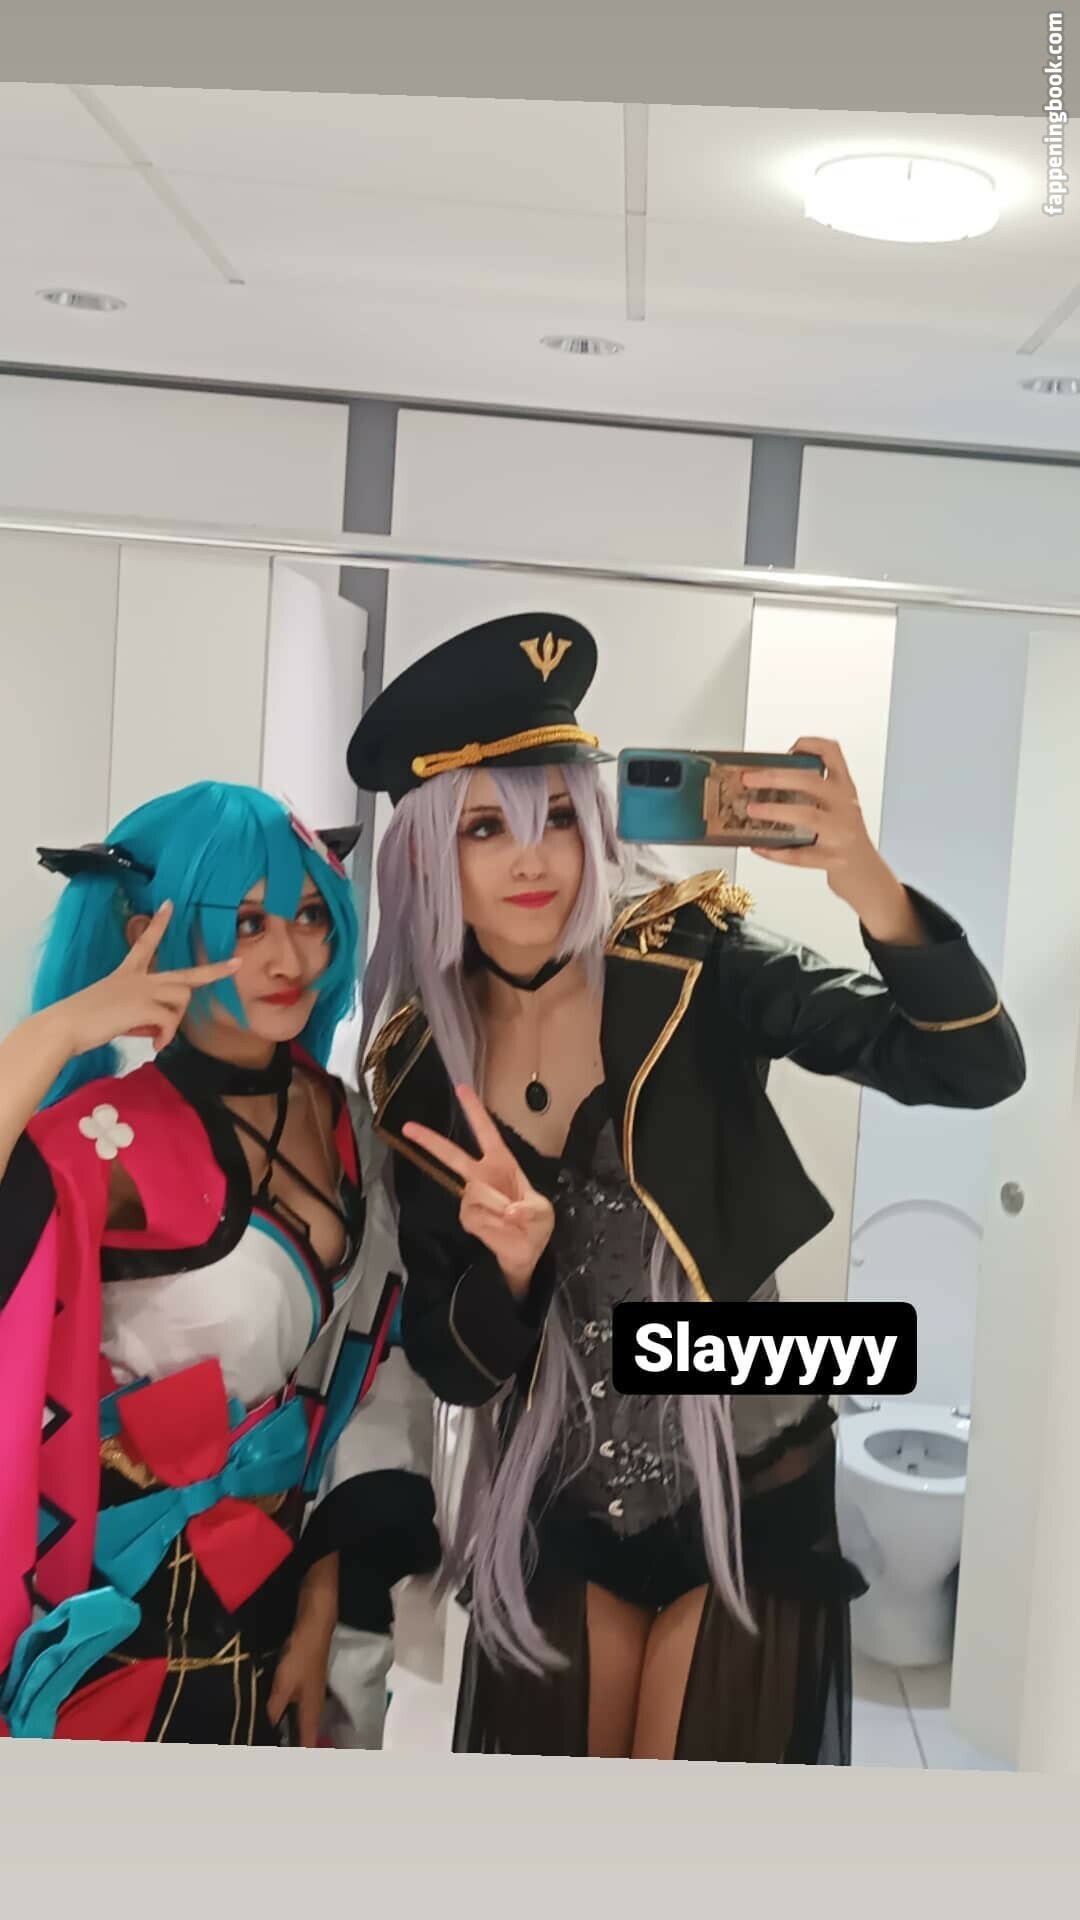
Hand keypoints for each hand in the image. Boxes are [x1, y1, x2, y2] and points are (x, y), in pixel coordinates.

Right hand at [52, 902, 240, 1058]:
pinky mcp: (144, 1006)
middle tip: (235, 964)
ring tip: (158, 1039)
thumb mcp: (113, 1010)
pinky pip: (170, 1022)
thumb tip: (155, 1029)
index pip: (146, 942)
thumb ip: (136, 1013)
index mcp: (127, 973)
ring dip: (174, 1024)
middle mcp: (138, 977)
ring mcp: (143, 990)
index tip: (170, 904)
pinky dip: (166, 1037)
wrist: (65, 1026)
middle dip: (213, 970)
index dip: (159, 924)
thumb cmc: (82, 1021)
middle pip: (185, 974)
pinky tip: (155, 1046)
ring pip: (181, 1001)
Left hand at [267, 1554, 337, 1746]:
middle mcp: (311, 1705)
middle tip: (269, 1759)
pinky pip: (288, 1706)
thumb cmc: (301, 1656)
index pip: (308, 1744)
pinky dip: (279, 1715)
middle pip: (303, 1735)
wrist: (314, 1623)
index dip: (300, 1760)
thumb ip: (273, 1710)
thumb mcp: (284, 1685)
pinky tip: (265, 1713)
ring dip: (284, 1732)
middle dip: (291, 1748)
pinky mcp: (298, 1681)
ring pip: (295, 1721)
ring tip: (264, 1741)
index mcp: (311, 1711)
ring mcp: (306, 1692)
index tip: (288, 1775)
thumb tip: (264, 1733)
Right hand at [402, 1084, 554, 1298]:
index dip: (475, 1111)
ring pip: (476, 1193)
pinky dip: (493, 1225)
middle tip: (408, 1126)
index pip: (487, 1132)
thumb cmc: (535, 1224)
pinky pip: (476, 1216)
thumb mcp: (543, 1212)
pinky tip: (500, 1230)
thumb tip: (510, 1212)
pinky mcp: (467, 1217)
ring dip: (499, 1208)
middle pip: (452, 1155)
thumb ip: (529, 1210)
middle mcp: (482, 1176)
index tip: (461, 1089)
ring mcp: (471, 1197)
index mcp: (502, 1163)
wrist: (526, 1251)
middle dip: (430, 1140)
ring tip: (512, 1220)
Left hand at [742, 737, 921, 939]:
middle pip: (810, 781)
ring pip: (807, 815)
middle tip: (750, 780)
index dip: (810, 745)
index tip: (788, 750)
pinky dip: (776, 851)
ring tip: (752, 810)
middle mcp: (845, 806)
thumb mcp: (836, 810)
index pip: (833, 754)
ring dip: (774, 810)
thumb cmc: (844, 841)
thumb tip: (764, 788)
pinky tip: (759, 846)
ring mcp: (841, 833)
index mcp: (844, 789)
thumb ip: (811, 797)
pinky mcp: (834, 859)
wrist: (868, 877)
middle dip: (775, 777)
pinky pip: (800, 855)